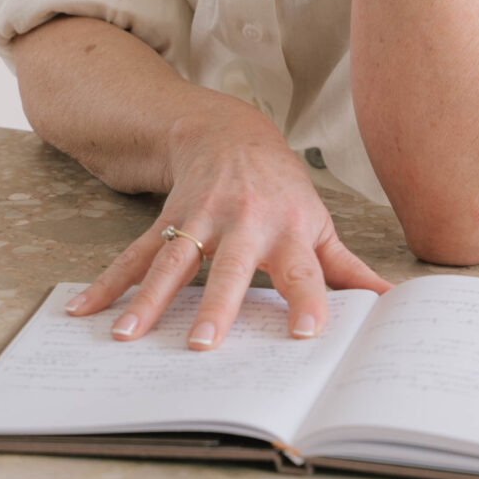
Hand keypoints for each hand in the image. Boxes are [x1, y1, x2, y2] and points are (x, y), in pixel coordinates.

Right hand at [65, 98, 387, 348]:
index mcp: (288, 231)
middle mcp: (244, 223)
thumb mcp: (318, 221)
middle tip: (202, 345)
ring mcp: (201, 219)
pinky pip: (136, 254)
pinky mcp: (168, 218)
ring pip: (173, 261)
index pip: (304, 271)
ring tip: (126, 336)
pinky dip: (109, 283)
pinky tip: (85, 310)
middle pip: (230, 269)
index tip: (308, 334)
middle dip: (216, 305)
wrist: (230, 132)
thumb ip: (347, 269)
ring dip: (147, 300)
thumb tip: (393, 304)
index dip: (308, 300)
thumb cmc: (282, 188)